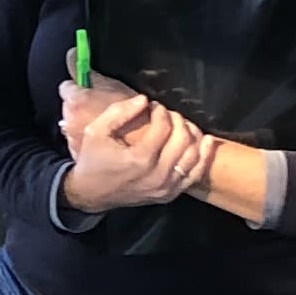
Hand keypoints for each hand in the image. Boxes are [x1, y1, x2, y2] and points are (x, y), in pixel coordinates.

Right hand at [58, 78, 215, 209]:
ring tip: (181, 125)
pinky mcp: (170, 194)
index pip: (163, 126)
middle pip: (182, 138)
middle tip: (167, 115)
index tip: (153, 107)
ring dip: (192, 134)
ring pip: (194, 154)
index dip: (161, 111)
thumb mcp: (95, 131)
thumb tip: (144, 99)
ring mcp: (166, 187)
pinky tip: (205, 141)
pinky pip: (196, 173)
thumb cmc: (92, 161)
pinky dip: (204, 156)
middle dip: (177, 120)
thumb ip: (119, 112)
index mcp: (139, 159)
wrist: (90, 194)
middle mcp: (157, 175)